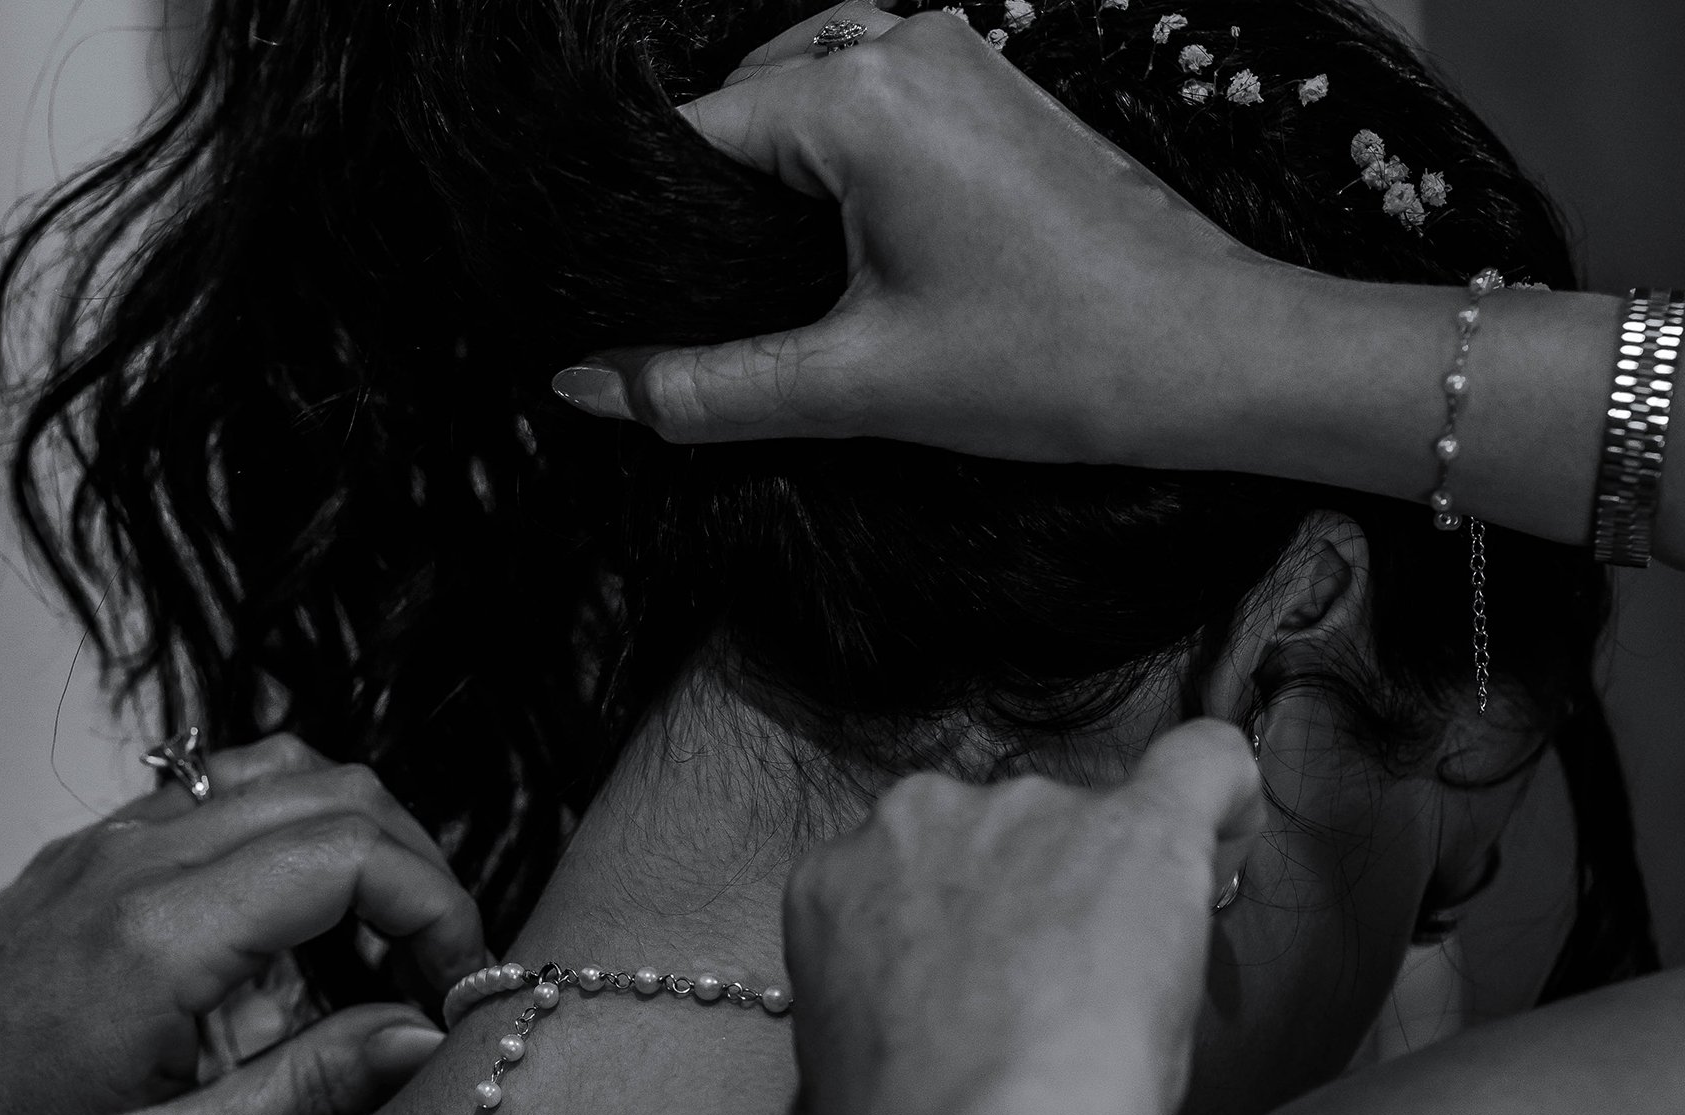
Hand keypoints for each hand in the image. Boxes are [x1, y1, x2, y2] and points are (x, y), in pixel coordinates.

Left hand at [0, 736, 482, 1114]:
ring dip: (363, 848)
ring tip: (377, 955)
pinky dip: (299, 847)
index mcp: (160, 934)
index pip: (352, 853)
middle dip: (420, 876)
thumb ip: (310, 1093)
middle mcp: (137, 860)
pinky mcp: (100, 854)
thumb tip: (426, 1039)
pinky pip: (229, 802)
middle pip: (339, 791)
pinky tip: (297, 947)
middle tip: (437, 978)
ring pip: (289, 774)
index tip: (456, 992)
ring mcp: (114, 843)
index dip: (438, 912)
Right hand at [551, 8, 1277, 465]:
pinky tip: (861, 264)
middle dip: (718, 212)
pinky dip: (842, 175)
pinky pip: (873, 105)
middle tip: (721, 320)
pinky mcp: (991, 87)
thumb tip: (590, 388)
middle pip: (742, 111)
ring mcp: (955, 53)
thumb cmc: (1055, 363)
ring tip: (804, 298)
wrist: (1209, 355)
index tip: (637, 305)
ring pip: (806, 105)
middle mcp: (902, 41)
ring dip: (783, 196)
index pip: (692, 137)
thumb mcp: (857, 389)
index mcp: (857, 95)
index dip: (652, 228)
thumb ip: (708, 389)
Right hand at [786, 720, 1261, 1114]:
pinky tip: (1233, 836)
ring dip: (1110, 889)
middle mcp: (920, 822)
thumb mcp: (840, 1078)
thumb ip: (882, 1023)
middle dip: (1032, 906)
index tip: (988, 984)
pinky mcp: (1136, 830)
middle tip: (1059, 1009)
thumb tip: (917, 1048)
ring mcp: (1027, 815)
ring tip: (1127, 1000)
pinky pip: (1206, 766)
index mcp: (836, 885)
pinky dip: (1228, 802)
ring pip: (1088, 826)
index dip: (958, 931)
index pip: (909, 876)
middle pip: (997, 840)